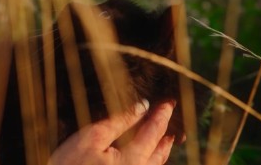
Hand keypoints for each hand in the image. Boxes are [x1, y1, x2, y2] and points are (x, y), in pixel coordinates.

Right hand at [49, 100, 176, 164]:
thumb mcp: (91, 138)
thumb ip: (118, 122)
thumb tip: (141, 107)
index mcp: (133, 160)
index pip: (154, 132)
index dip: (162, 115)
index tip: (169, 103)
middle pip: (159, 152)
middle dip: (165, 132)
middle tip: (169, 115)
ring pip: (155, 164)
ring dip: (161, 148)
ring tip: (165, 136)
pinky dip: (151, 159)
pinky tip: (148, 155)